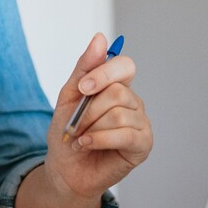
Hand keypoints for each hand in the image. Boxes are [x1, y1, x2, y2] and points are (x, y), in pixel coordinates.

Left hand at [44, 33, 152, 198]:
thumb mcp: (69, 97)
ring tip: (81, 138)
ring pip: (119, 114)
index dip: (103, 73)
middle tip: (76, 124)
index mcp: (118, 87)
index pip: (124, 66)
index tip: (82, 89)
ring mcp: (141, 123)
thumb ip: (85, 68)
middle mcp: (133, 102)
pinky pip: (125, 134)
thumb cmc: (68, 134)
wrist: (65, 169)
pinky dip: (99, 139)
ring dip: (91, 127)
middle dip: (88, 110)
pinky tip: (88, 144)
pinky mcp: (143, 145)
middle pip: (117, 92)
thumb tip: (100, 38)